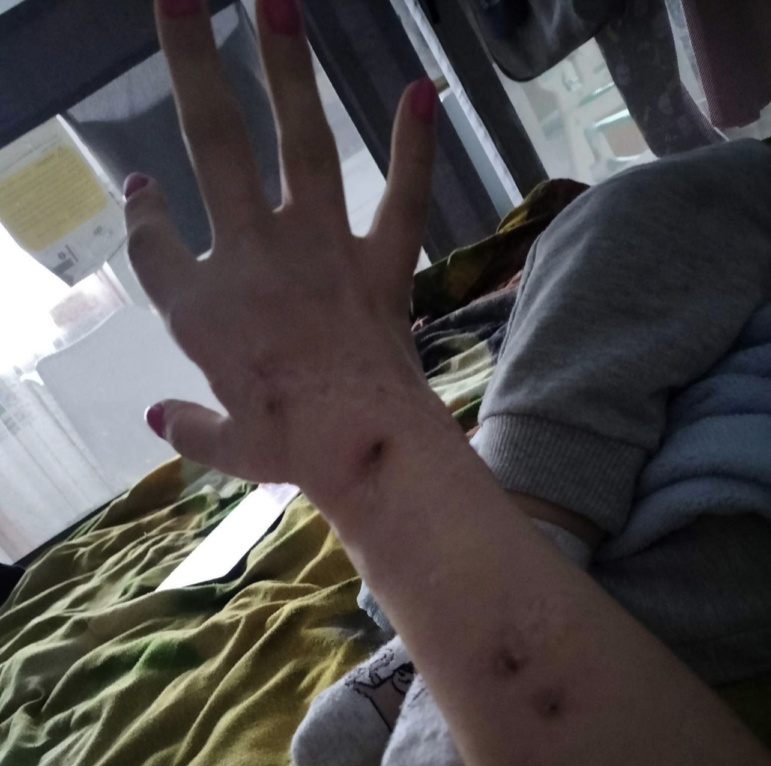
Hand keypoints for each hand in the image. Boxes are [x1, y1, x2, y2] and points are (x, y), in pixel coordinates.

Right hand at [125, 0, 440, 508]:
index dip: (142, 218)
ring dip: (287, 70)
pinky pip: (403, 195)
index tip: (142, 189)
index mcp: (202, 308)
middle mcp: (254, 257)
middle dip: (191, 64)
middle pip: (212, 145)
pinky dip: (415, 146)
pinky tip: (422, 88)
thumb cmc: (291, 451)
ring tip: (276, 1)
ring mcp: (321, 250)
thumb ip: (190, 428)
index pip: (154, 246)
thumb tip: (159, 418)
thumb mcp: (228, 450)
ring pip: (300, 143)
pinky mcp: (381, 261)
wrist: (369, 450)